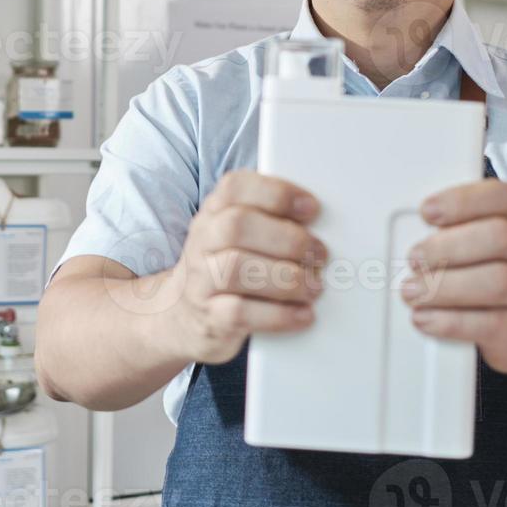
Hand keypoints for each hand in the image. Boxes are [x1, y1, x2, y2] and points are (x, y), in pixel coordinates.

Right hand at [169, 170, 327, 364]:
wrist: (182, 317)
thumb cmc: (225, 269)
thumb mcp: (237, 237)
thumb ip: (269, 220)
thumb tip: (324, 221)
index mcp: (214, 213)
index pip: (235, 188)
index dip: (276, 193)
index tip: (311, 208)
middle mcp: (203, 241)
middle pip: (237, 226)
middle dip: (287, 238)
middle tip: (319, 253)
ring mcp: (202, 280)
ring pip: (236, 269)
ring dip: (286, 278)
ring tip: (313, 286)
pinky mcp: (210, 318)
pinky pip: (240, 313)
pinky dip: (279, 315)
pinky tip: (303, 314)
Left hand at [400, 178, 506, 374]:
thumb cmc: (502, 278)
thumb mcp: (487, 248)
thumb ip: (454, 233)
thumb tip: (401, 233)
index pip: (502, 197)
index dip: (463, 201)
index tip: (427, 211)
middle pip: (499, 237)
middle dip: (449, 246)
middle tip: (413, 257)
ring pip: (498, 282)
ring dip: (446, 286)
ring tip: (411, 291)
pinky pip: (492, 324)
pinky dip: (452, 322)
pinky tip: (425, 318)